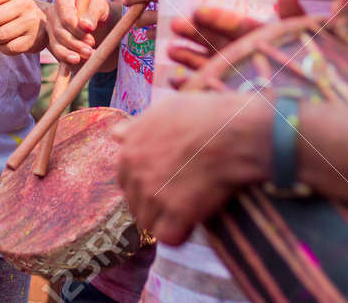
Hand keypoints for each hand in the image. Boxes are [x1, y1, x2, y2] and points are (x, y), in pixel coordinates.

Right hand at [45, 0, 112, 65]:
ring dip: (71, 53)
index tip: (91, 31)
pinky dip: (67, 58)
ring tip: (88, 55)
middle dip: (75, 43)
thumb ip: (92, 13)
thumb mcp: (100, 7)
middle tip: (90, 49)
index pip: (65, 17)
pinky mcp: (54, 43)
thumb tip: (86, 25)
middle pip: (60, 32)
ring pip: (56, 44)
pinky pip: (57, 53)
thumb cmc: (98, 11)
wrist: (99, 23)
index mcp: (62, 0)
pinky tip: (78, 60)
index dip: (76, 27)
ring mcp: (51, 29)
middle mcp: (53, 14)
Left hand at [114, 93, 271, 244]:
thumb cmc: (204, 115)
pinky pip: (167, 237)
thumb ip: (137, 126)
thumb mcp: (164, 110)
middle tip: (176, 202)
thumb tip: (116, 135)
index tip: (162, 186)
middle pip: (134, 203)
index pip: (124, 180)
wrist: (232, 132)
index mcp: (129, 149)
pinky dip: (177, 235)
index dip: (143, 186)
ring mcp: (154, 193)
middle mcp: (136, 172)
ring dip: (164, 222)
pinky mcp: (176, 211)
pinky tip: (191, 226)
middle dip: (151, 206)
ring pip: (148, 222)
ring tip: (185, 215)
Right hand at [168, 0, 304, 88]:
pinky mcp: (224, 98)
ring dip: (187, 56)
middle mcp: (242, 56)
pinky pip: (202, 90)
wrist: (311, 115)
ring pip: (204, 63)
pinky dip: (187, 86)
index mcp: (258, 39)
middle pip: (214, 41)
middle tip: (175, 25)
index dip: (217, 18)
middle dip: (194, 33)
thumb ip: (293, 16)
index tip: (198, 11)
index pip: (235, 25)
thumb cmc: (313, 71)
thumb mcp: (303, 39)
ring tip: (171, 50)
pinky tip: (173, 81)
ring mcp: (232, 77)